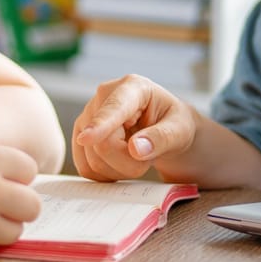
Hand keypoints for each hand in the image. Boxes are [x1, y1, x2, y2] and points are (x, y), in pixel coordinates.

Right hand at [71, 76, 198, 181]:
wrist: (164, 129)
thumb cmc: (174, 123)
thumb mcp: (180, 129)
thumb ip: (162, 138)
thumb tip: (136, 149)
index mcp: (132, 87)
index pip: (114, 108)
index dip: (100, 124)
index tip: (86, 138)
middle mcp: (103, 98)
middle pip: (103, 144)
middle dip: (128, 163)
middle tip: (148, 157)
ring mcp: (87, 118)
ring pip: (93, 160)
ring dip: (120, 169)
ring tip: (136, 155)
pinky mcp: (79, 137)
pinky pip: (87, 168)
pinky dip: (107, 174)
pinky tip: (120, 162)